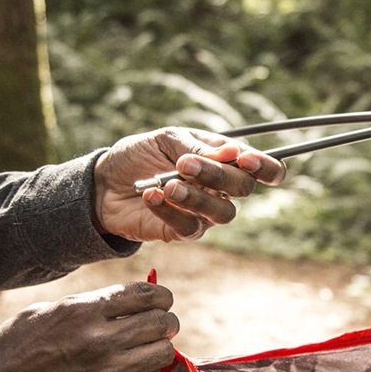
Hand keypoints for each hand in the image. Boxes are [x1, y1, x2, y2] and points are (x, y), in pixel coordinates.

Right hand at [0, 282, 178, 371]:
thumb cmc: (17, 344)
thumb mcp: (51, 310)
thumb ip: (94, 304)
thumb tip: (132, 300)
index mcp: (85, 311)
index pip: (147, 295)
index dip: (160, 296)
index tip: (159, 300)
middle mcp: (101, 339)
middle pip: (163, 323)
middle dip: (166, 320)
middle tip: (159, 323)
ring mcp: (107, 371)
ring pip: (163, 352)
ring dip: (161, 346)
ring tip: (149, 344)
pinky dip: (147, 367)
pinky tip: (134, 363)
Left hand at [93, 128, 286, 241]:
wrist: (104, 183)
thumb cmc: (139, 156)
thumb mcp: (167, 140)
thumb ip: (200, 148)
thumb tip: (233, 153)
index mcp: (225, 160)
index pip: (266, 169)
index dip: (267, 168)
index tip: (246, 161)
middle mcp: (222, 188)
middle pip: (244, 188)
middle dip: (217, 175)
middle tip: (185, 164)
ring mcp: (205, 212)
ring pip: (224, 213)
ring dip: (197, 197)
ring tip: (168, 184)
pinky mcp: (184, 231)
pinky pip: (191, 227)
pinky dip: (170, 211)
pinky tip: (151, 195)